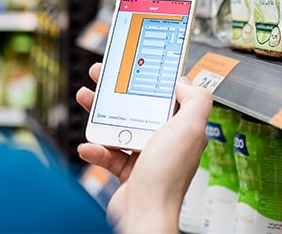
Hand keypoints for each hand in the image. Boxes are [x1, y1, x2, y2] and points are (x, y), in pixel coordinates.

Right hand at [76, 63, 212, 232]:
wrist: (145, 216)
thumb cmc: (166, 178)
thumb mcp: (190, 129)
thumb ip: (196, 100)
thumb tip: (185, 81)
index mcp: (182, 129)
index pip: (166, 97)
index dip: (148, 79)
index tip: (133, 66)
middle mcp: (165, 143)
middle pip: (137, 108)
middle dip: (116, 92)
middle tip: (99, 77)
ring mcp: (145, 158)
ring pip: (119, 128)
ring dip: (99, 114)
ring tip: (85, 99)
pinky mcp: (127, 173)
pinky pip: (108, 154)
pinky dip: (96, 149)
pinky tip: (88, 145)